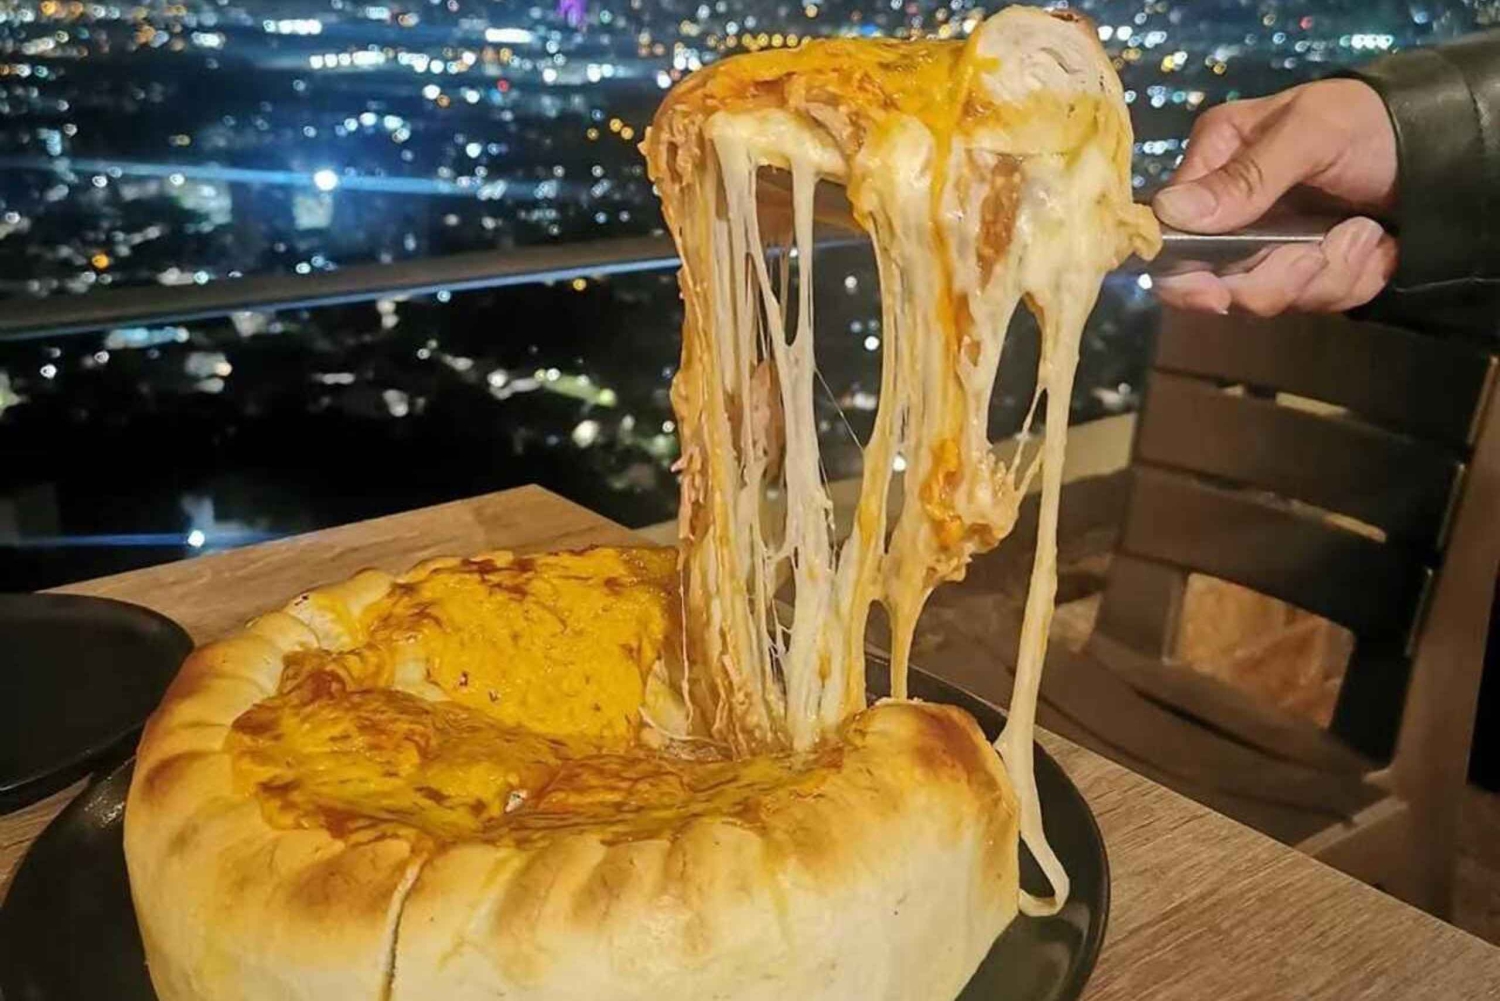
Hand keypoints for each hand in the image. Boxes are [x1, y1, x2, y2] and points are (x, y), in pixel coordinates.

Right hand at [1152, 79, 1398, 315]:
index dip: (1185, 276)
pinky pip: (1318, 301)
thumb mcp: (1312, 132)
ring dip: (1326, 274)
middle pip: (1217, 283)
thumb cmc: (1370, 120)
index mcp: (1216, 165)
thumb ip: (1246, 176)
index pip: (1170, 235)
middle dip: (1273, 279)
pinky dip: (1354, 278)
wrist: (1447, 142)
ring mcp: (1270, 247)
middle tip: (1316, 254)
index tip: (1215, 296)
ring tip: (1363, 233)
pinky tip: (1376, 243)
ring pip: (1271, 298)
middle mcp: (1232, 213)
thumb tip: (1169, 213)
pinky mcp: (1309, 272)